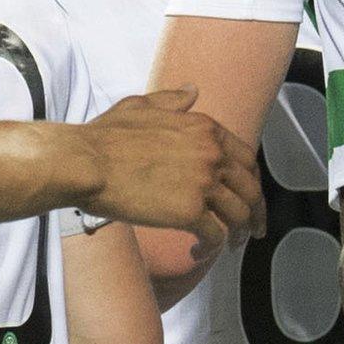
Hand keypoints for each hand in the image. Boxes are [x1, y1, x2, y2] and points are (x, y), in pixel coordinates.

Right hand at [77, 87, 263, 259]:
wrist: (86, 162)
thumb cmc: (105, 137)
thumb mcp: (142, 105)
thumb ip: (173, 100)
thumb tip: (193, 91)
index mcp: (205, 129)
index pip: (246, 158)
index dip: (252, 181)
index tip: (250, 195)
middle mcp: (212, 154)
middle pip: (251, 189)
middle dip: (257, 212)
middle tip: (254, 229)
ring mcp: (203, 183)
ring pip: (239, 215)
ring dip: (239, 234)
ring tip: (230, 246)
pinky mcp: (190, 212)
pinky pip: (215, 236)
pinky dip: (211, 248)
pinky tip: (198, 252)